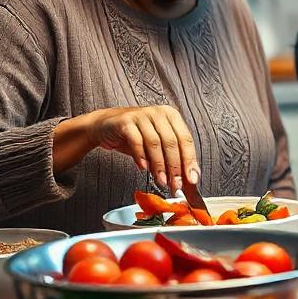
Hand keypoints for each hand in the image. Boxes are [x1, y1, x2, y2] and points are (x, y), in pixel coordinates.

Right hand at [80, 105, 198, 192]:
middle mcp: (159, 113)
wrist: (105, 127)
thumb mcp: (157, 147)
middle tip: (175, 185)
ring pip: (155, 142)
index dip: (190, 161)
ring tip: (161, 180)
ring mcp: (142, 115)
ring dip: (159, 165)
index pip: (186, 140)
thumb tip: (187, 183)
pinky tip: (143, 168)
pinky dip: (141, 156)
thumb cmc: (135, 136)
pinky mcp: (125, 121)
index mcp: (172, 116)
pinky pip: (136, 140)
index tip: (192, 179)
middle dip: (175, 167)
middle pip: (171, 142)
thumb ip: (172, 162)